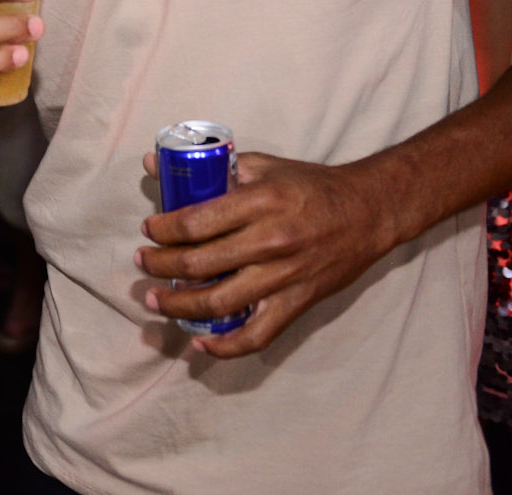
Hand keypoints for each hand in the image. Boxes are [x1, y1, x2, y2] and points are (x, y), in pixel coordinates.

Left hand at [135, 151, 397, 357]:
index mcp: (259, 202)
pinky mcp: (298, 302)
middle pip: (199, 264)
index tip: (149, 231)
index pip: (195, 223)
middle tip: (143, 263)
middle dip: (160, 266)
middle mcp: (270, 241)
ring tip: (155, 300)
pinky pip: (258, 335)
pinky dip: (227, 346)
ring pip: (219, 302)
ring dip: (179, 306)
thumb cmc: (311, 185)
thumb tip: (155, 164)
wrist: (368, 212)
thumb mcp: (263, 165)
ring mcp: (284, 276)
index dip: (163, 231)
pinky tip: (201, 343)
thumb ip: (212, 168)